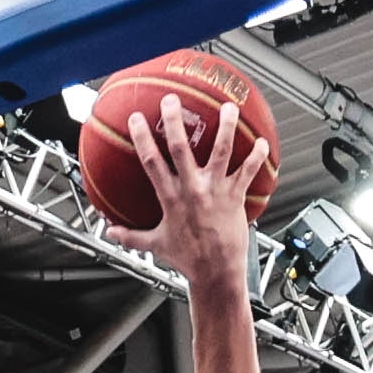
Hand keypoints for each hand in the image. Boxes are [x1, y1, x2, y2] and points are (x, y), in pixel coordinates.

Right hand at [102, 95, 265, 273]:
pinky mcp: (235, 197)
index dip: (143, 138)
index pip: (151, 162)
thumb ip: (131, 235)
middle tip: (172, 99)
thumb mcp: (155, 244)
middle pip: (181, 148)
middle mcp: (192, 189)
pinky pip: (248, 171)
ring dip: (225, 127)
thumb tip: (111, 232)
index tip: (136, 118)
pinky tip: (262, 141)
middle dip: (176, 121)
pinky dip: (256, 156)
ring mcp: (215, 191)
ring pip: (221, 151)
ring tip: (228, 107)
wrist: (216, 273)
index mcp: (170, 197)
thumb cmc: (188, 259)